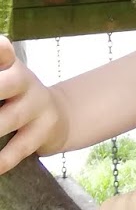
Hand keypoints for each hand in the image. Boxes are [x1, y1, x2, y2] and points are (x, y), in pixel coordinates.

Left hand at [0, 37, 69, 172]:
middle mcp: (24, 81)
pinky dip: (3, 159)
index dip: (0, 50)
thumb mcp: (4, 78)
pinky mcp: (44, 131)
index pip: (3, 50)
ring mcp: (37, 107)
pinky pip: (21, 147)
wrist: (56, 115)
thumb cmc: (13, 96)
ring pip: (12, 118)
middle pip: (12, 81)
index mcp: (9, 65)